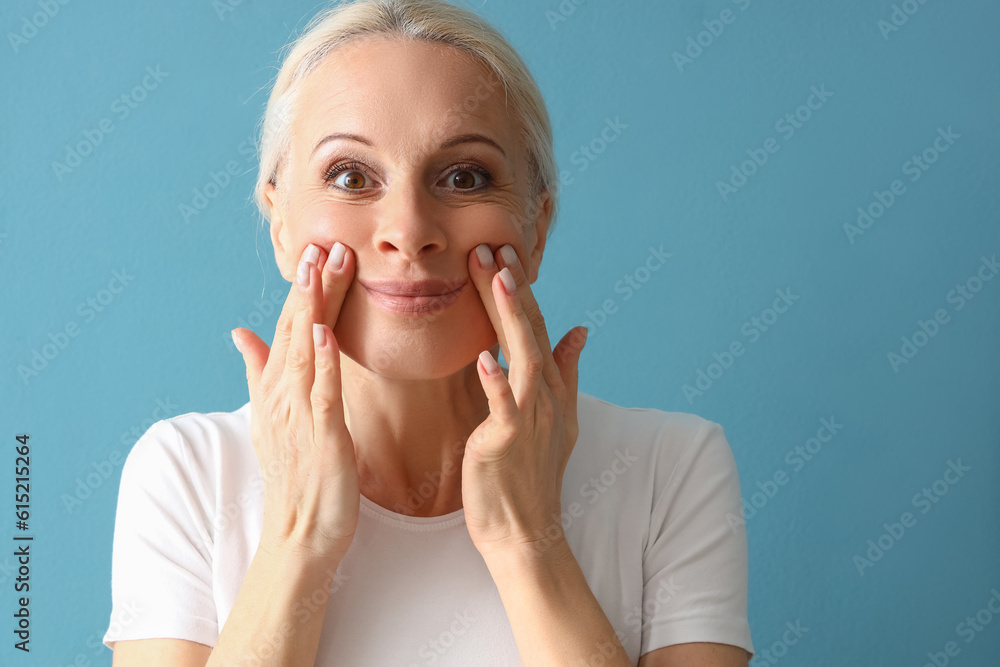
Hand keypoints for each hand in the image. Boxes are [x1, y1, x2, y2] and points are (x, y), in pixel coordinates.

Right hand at [231, 241, 359, 562]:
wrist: (300, 534)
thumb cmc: (297, 476)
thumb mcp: (274, 417)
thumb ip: (259, 371)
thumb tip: (240, 332)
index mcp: (276, 389)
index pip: (288, 329)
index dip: (301, 290)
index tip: (315, 250)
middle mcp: (282, 395)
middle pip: (297, 330)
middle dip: (311, 286)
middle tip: (325, 242)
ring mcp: (299, 414)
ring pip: (308, 350)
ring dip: (316, 307)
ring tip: (326, 267)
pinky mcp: (322, 436)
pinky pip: (323, 391)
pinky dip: (325, 360)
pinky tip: (329, 330)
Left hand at [462, 243, 587, 560]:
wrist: (525, 528)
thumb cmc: (531, 473)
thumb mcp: (557, 418)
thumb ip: (566, 371)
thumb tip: (581, 330)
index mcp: (550, 386)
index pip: (537, 327)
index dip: (522, 291)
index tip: (503, 254)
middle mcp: (545, 396)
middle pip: (531, 332)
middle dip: (511, 289)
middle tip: (492, 247)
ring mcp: (530, 418)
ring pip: (523, 357)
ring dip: (510, 317)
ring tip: (496, 278)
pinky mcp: (508, 442)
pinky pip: (503, 407)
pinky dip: (496, 383)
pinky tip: (485, 357)